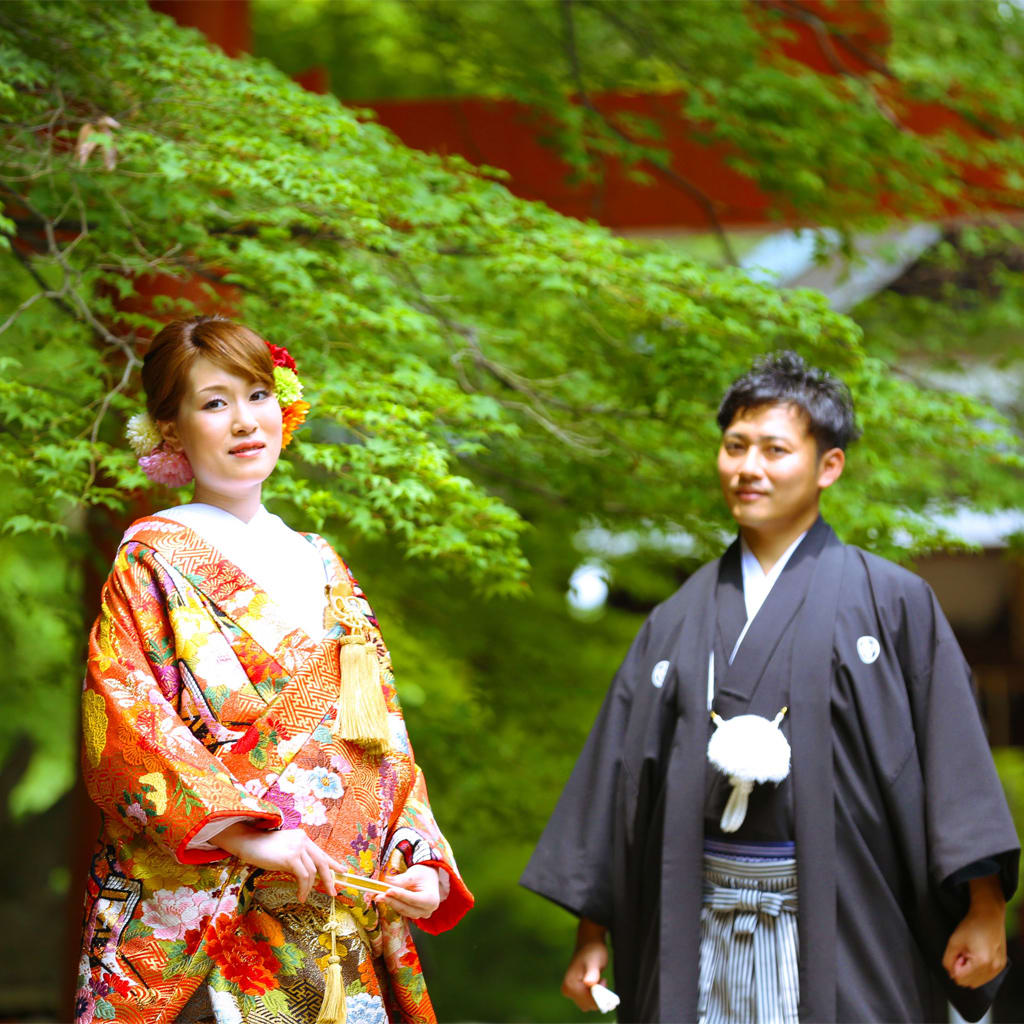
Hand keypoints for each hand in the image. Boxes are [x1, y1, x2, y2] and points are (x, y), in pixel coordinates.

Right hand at [213, 825, 345, 902]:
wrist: (247, 842)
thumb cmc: (262, 848)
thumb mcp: (284, 850)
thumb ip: (297, 857)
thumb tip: (307, 874)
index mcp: (303, 838)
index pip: (321, 852)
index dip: (332, 863)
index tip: (342, 871)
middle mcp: (303, 840)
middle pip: (322, 862)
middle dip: (329, 878)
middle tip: (334, 892)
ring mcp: (297, 847)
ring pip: (312, 872)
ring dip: (309, 888)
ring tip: (304, 897)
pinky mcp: (290, 857)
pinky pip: (303, 876)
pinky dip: (303, 888)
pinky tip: (300, 896)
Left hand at [376, 864, 441, 919]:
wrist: (428, 878)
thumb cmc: (423, 874)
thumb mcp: (414, 873)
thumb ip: (402, 879)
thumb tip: (388, 880)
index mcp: (432, 899)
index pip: (413, 899)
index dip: (400, 895)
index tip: (388, 890)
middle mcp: (427, 910)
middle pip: (407, 907)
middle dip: (392, 901)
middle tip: (378, 895)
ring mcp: (421, 914)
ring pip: (403, 911)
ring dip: (390, 903)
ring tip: (379, 896)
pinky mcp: (414, 914)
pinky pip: (402, 911)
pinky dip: (393, 904)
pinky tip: (384, 898)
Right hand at [561, 918, 608, 1010]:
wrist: (589, 944)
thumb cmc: (593, 951)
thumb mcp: (594, 962)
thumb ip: (592, 974)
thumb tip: (588, 984)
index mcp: (570, 985)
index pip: (588, 1002)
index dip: (600, 997)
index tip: (604, 982)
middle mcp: (567, 990)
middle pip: (588, 1005)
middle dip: (598, 997)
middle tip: (602, 980)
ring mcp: (570, 991)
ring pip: (589, 1004)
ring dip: (598, 996)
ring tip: (600, 980)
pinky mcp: (575, 991)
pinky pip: (587, 1000)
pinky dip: (595, 995)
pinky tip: (598, 983)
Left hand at [943, 874, 1007, 988]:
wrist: (988, 916)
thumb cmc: (972, 925)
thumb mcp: (953, 941)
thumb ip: (948, 960)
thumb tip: (950, 972)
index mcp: (981, 962)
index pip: (960, 979)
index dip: (954, 967)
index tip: (957, 954)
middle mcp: (993, 968)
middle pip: (969, 982)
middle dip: (962, 969)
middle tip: (963, 953)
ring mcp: (999, 968)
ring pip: (977, 981)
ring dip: (970, 970)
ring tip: (970, 953)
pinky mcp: (1001, 966)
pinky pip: (986, 977)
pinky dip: (978, 970)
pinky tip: (977, 955)